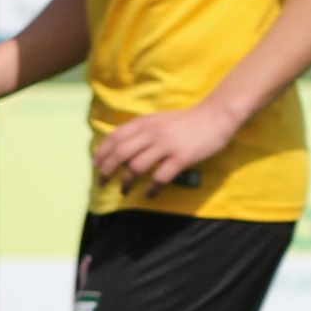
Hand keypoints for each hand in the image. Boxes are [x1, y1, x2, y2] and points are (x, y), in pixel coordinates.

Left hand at [90, 98, 243, 193]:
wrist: (215, 116)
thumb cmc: (187, 120)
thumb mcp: (159, 119)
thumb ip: (141, 130)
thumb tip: (123, 146)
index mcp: (144, 123)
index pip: (114, 137)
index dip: (101, 153)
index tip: (95, 165)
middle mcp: (151, 133)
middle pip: (120, 153)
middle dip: (107, 170)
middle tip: (102, 183)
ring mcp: (166, 146)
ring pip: (136, 166)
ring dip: (126, 182)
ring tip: (124, 191)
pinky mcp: (181, 158)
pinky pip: (160, 177)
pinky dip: (151, 189)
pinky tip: (149, 195)